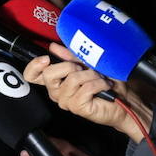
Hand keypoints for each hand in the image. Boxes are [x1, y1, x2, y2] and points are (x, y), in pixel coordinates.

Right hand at [24, 45, 151, 142]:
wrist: (123, 99)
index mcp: (56, 81)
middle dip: (69, 65)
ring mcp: (66, 102)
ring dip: (90, 75)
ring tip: (99, 78)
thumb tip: (53, 47)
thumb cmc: (105, 83)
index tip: (46, 58)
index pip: (32, 76)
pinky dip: (98, 83)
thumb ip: (69, 57)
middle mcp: (57, 92)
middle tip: (84, 68)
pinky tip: (104, 86)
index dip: (34, 66)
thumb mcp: (86, 63)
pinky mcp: (78, 108)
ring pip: (72, 79)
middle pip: (49, 75)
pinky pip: (85, 88)